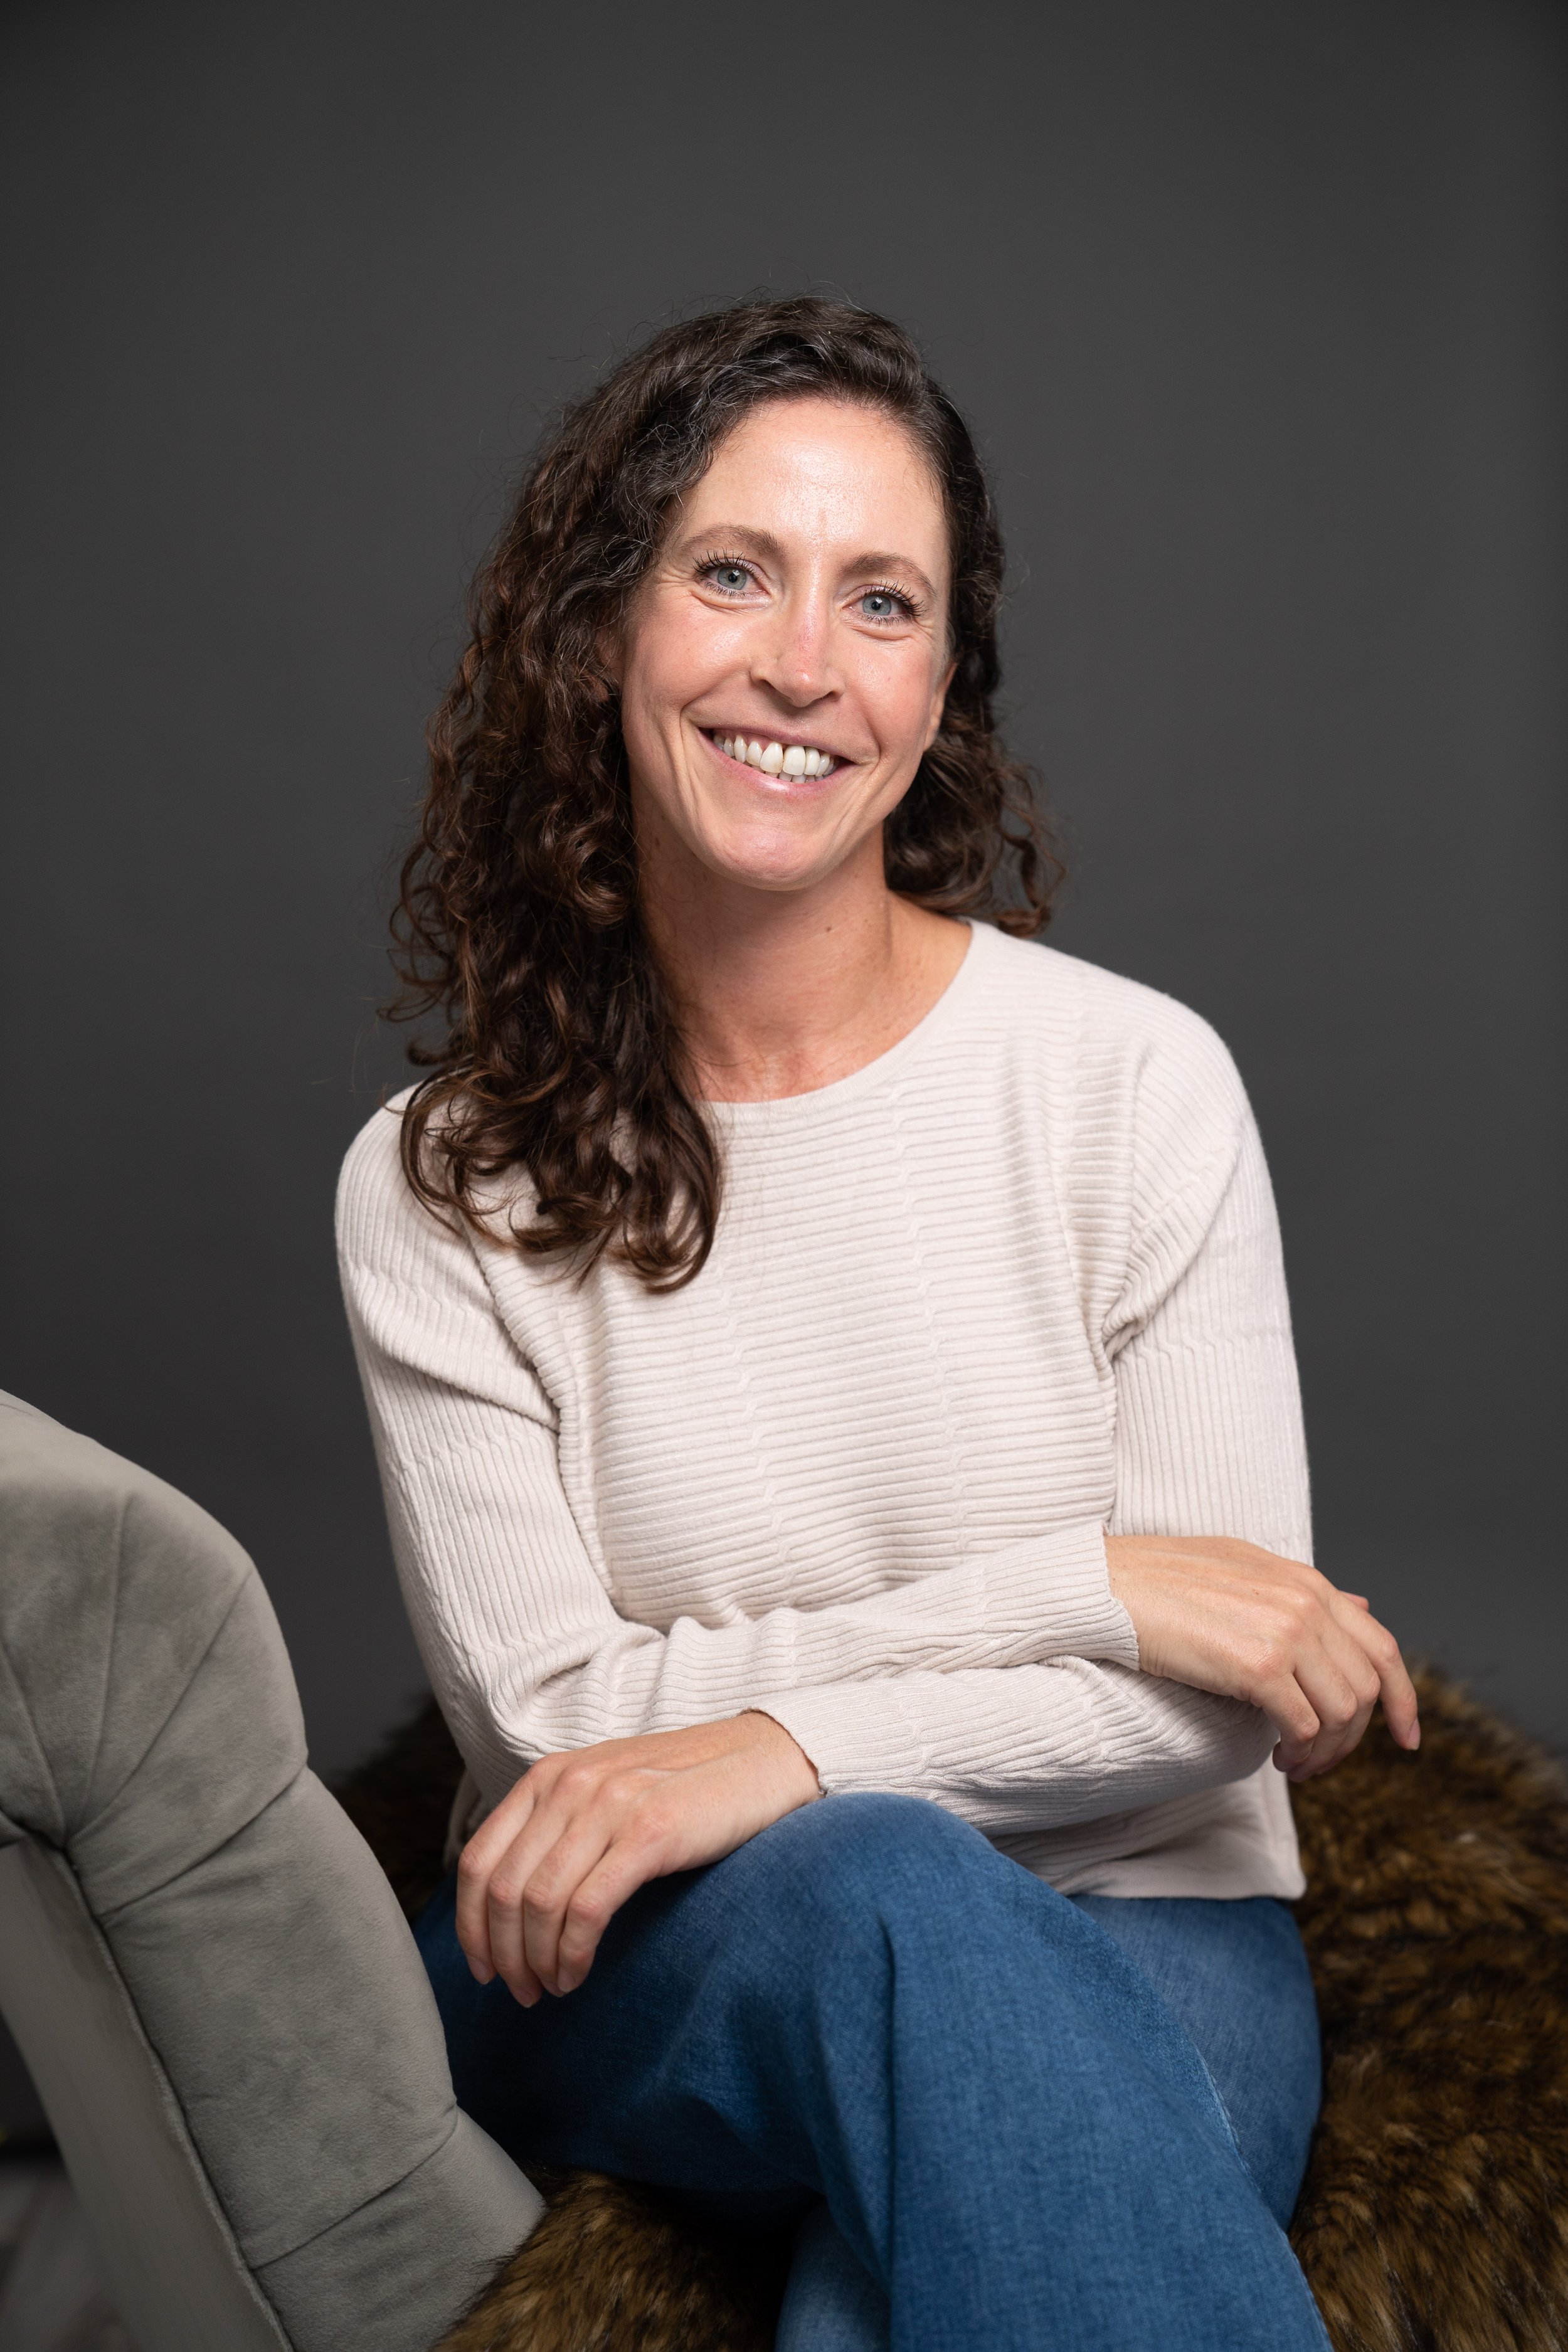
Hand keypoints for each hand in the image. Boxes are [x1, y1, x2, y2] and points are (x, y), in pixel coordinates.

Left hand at [456, 1711, 819, 2006]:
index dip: (469, 1926)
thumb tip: (510, 1905)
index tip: (484, 1969)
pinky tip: (578, 1973)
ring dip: (536, 1962)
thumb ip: (558, 1829)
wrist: (766, 1760)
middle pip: (501, 1890)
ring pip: (538, 1904)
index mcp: (549, 1776)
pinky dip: (572, 1953)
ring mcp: (609, 1805)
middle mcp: (569, 1784)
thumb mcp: (606, 1793)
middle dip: (503, 1955)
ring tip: (553, 1988)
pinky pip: (585, 1909)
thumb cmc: (686, 1789)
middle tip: (521, 1992)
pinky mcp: (649, 1832)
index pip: (476, 1859)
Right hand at [1105, 1535, 1419, 1782]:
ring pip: (1341, 1713)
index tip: (1408, 1739)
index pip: (1382, 1646)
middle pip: (1366, 1689)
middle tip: (1318, 1761)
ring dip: (1324, 1752)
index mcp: (1306, 1582)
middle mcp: (1306, 1604)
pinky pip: (1303, 1726)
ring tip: (1293, 1764)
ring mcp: (1285, 1633)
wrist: (1108, 1585)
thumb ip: (1305, 1594)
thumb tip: (1362, 1606)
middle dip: (1353, 1739)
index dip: (1404, 1700)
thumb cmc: (1162, 1580)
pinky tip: (1276, 1758)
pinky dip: (1298, 1753)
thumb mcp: (1247, 1570)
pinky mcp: (1256, 1667)